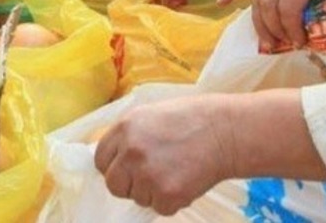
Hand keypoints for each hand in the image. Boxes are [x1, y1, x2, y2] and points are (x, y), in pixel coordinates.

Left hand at [95, 94, 237, 214]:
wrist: (225, 131)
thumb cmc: (192, 119)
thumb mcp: (151, 115)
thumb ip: (128, 136)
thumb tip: (114, 159)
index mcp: (124, 128)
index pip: (100, 160)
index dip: (114, 166)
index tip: (127, 168)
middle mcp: (130, 152)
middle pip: (114, 185)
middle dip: (130, 184)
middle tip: (151, 176)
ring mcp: (147, 175)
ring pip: (138, 198)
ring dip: (153, 192)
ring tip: (175, 171)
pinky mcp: (166, 195)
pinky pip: (160, 208)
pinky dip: (172, 201)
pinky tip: (185, 180)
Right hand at [218, 0, 325, 51]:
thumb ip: (316, 15)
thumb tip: (301, 38)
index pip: (287, 5)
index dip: (291, 28)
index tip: (299, 43)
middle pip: (267, 2)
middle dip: (274, 28)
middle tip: (283, 45)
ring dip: (259, 21)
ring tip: (268, 41)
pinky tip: (222, 2)